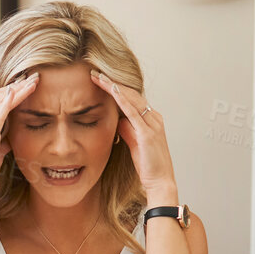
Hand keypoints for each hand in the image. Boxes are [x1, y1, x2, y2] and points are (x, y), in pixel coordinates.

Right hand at [0, 72, 38, 195]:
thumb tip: (8, 141)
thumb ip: (0, 145)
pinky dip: (8, 101)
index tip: (24, 85)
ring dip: (17, 90)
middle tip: (33, 77)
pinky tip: (17, 92)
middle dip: (15, 85)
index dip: (9, 91)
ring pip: (0, 100)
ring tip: (33, 82)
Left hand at [90, 70, 176, 199]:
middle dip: (112, 82)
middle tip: (94, 72)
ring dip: (113, 86)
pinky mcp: (147, 133)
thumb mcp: (134, 144)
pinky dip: (121, 99)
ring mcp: (152, 124)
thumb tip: (117, 120)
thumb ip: (127, 130)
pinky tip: (111, 90)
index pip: (131, 98)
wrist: (160, 181)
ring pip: (130, 98)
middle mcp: (153, 117)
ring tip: (98, 76)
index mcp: (151, 119)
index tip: (100, 80)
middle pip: (130, 94)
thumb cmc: (148, 165)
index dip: (115, 88)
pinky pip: (132, 111)